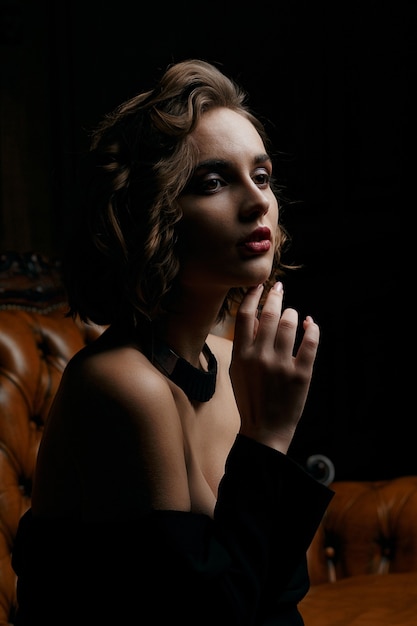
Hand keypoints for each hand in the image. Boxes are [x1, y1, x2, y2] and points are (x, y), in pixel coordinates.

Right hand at [230, 281, 319, 453]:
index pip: (244, 315)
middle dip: (275, 296)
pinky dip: (312, 328)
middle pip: (269, 314)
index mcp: (241, 355)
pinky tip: (310, 324)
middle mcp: (260, 357)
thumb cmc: (250, 397)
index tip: (260, 285)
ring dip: (292, 313)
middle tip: (279, 287)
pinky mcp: (301, 374)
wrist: (265, 429)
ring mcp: (282, 365)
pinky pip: (310, 342)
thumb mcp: (237, 370)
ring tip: (292, 313)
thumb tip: (256, 316)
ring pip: (289, 323)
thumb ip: (244, 343)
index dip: (253, 296)